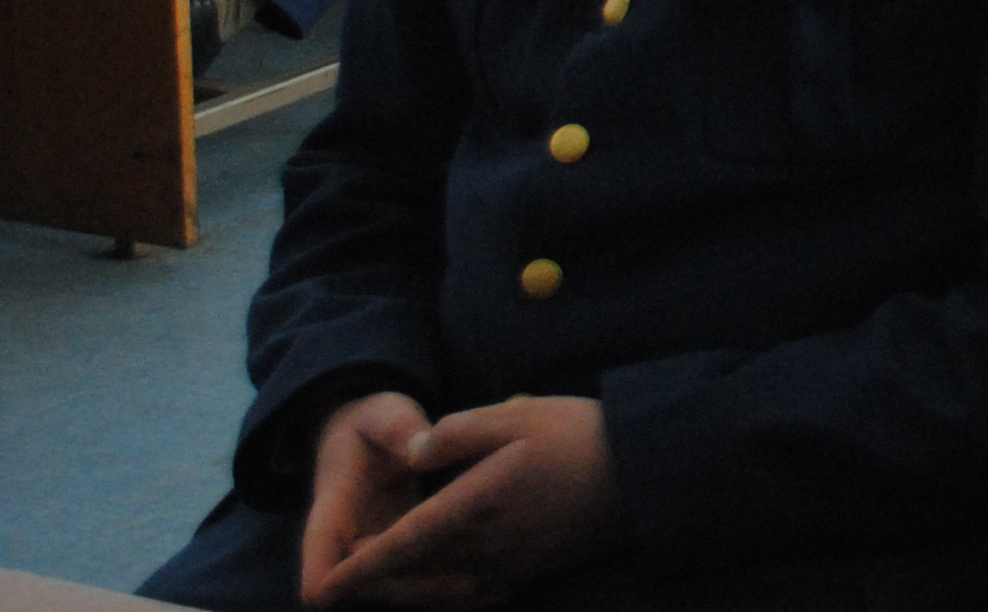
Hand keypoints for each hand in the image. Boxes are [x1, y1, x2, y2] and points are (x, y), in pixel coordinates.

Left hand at [305, 395, 618, 606]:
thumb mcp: (516, 416)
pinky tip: (428, 588)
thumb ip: (457, 432)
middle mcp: (483, 550)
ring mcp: (506, 569)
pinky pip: (465, 598)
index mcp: (474, 508)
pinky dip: (435, 599)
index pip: (399, 548)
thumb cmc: (580, 436)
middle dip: (369, 584)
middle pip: (409, 580)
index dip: (356, 569)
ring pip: (434, 595)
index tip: (321, 585)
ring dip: (398, 594)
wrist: (644, 472)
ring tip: (373, 583)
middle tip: (335, 580)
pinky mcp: (526, 575)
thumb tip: (412, 450)